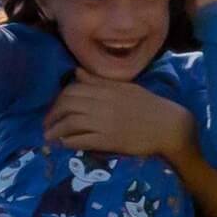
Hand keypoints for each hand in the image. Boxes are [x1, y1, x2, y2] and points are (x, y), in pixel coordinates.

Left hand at [46, 76, 196, 157]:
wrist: (168, 126)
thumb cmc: (149, 106)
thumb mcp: (124, 88)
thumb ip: (99, 81)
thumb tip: (76, 73)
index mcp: (106, 88)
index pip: (73, 89)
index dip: (59, 98)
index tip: (55, 107)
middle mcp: (102, 103)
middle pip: (67, 105)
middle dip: (52, 114)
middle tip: (47, 123)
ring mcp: (104, 122)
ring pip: (70, 123)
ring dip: (55, 130)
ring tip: (49, 136)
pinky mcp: (108, 140)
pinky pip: (81, 139)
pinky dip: (68, 141)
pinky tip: (64, 144)